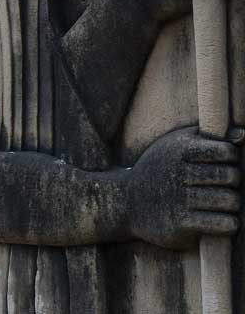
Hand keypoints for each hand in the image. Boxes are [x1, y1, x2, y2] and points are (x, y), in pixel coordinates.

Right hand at [127, 127, 239, 249]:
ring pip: (230, 201)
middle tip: (223, 184)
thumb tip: (244, 135)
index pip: (226, 152)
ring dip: (231, 204)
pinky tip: (222, 219)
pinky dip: (229, 223)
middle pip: (231, 177)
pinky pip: (223, 224)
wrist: (127, 202)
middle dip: (233, 181)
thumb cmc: (159, 169)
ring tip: (222, 202)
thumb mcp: (175, 145)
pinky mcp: (181, 223)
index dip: (231, 157)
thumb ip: (208, 137)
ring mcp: (179, 199)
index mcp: (179, 150)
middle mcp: (179, 173)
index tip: (222, 163)